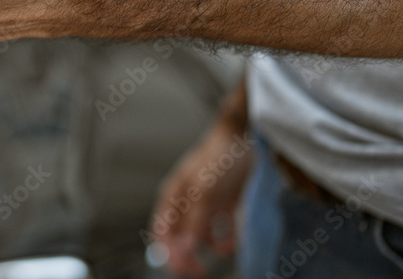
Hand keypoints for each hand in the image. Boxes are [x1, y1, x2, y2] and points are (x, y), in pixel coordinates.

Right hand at [153, 120, 252, 277]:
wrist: (241, 138)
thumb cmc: (215, 160)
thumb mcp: (204, 192)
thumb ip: (195, 222)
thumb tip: (186, 249)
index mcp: (172, 198)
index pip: (161, 233)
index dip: (168, 253)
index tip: (181, 269)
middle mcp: (185, 203)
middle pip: (179, 237)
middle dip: (187, 256)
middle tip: (200, 272)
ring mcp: (204, 204)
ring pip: (200, 235)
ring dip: (207, 248)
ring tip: (218, 255)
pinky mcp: (224, 204)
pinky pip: (221, 229)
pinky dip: (226, 238)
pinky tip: (232, 243)